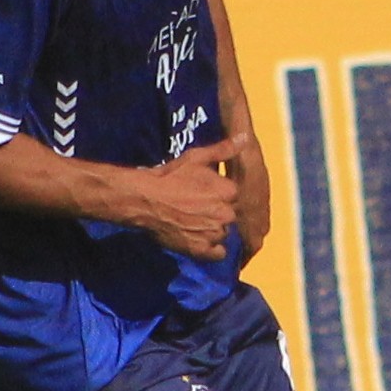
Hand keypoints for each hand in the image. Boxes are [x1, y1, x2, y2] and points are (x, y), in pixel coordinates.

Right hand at [124, 141, 246, 258]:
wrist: (144, 199)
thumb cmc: (170, 176)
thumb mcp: (197, 158)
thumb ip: (224, 149)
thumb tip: (246, 137)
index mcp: (228, 191)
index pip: (232, 196)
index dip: (217, 195)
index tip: (203, 193)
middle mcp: (225, 214)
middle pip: (228, 216)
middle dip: (216, 213)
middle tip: (195, 208)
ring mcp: (213, 233)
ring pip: (223, 234)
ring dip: (212, 230)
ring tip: (193, 223)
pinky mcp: (201, 250)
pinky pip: (217, 253)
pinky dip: (211, 249)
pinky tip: (198, 240)